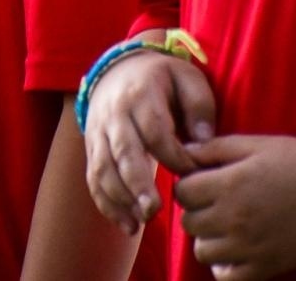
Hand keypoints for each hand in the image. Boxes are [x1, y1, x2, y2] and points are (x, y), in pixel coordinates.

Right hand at [83, 51, 216, 233]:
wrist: (117, 70)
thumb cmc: (161, 78)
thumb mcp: (186, 78)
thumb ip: (199, 106)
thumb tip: (204, 142)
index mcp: (141, 94)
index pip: (156, 131)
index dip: (174, 157)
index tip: (194, 175)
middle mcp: (115, 114)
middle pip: (123, 151)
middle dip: (137, 184)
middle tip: (154, 210)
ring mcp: (98, 132)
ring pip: (103, 168)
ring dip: (120, 198)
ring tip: (141, 222)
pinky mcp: (91, 149)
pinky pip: (93, 179)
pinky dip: (106, 204)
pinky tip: (127, 225)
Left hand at [175, 135, 295, 278]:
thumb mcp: (260, 144)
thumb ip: (218, 147)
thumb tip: (186, 150)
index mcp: (230, 183)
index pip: (182, 191)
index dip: (189, 184)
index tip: (203, 181)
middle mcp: (234, 218)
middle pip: (188, 221)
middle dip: (197, 210)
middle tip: (216, 202)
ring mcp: (248, 247)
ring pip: (202, 251)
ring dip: (208, 239)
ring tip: (226, 226)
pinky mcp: (265, 268)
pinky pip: (226, 279)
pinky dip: (225, 268)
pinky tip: (236, 251)